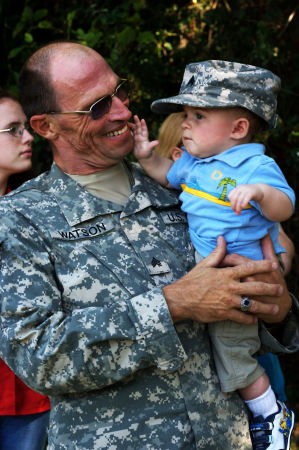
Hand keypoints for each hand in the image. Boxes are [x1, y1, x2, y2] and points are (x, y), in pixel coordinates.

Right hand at [130, 115, 158, 159]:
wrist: (143, 157)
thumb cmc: (147, 153)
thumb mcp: (150, 149)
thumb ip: (152, 145)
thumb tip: (158, 142)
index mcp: (145, 137)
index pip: (144, 130)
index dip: (143, 125)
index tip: (142, 120)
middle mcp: (141, 136)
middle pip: (139, 128)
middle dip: (137, 122)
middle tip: (135, 116)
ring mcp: (137, 137)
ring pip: (134, 129)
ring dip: (132, 125)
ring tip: (127, 121)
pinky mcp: (133, 140)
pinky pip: (130, 133)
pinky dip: (128, 130)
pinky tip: (124, 127)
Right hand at [163, 236, 280, 324]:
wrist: (180, 299)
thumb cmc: (191, 281)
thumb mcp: (204, 264)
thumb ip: (217, 253)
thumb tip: (222, 239)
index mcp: (226, 274)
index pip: (249, 267)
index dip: (263, 266)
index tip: (274, 265)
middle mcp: (230, 287)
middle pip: (255, 287)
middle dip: (270, 288)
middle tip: (280, 290)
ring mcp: (228, 301)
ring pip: (251, 305)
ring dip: (265, 307)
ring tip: (274, 310)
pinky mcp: (223, 313)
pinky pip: (241, 317)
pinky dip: (250, 319)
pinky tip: (256, 319)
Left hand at [228, 183, 263, 214]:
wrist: (260, 189)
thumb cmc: (249, 194)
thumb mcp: (242, 195)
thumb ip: (237, 200)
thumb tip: (234, 209)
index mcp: (237, 188)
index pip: (230, 196)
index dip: (231, 203)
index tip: (234, 209)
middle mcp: (240, 188)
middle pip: (234, 198)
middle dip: (233, 206)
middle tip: (236, 213)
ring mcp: (246, 189)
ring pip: (239, 199)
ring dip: (238, 207)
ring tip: (239, 213)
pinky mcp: (251, 192)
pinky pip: (246, 198)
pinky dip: (244, 203)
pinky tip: (243, 207)